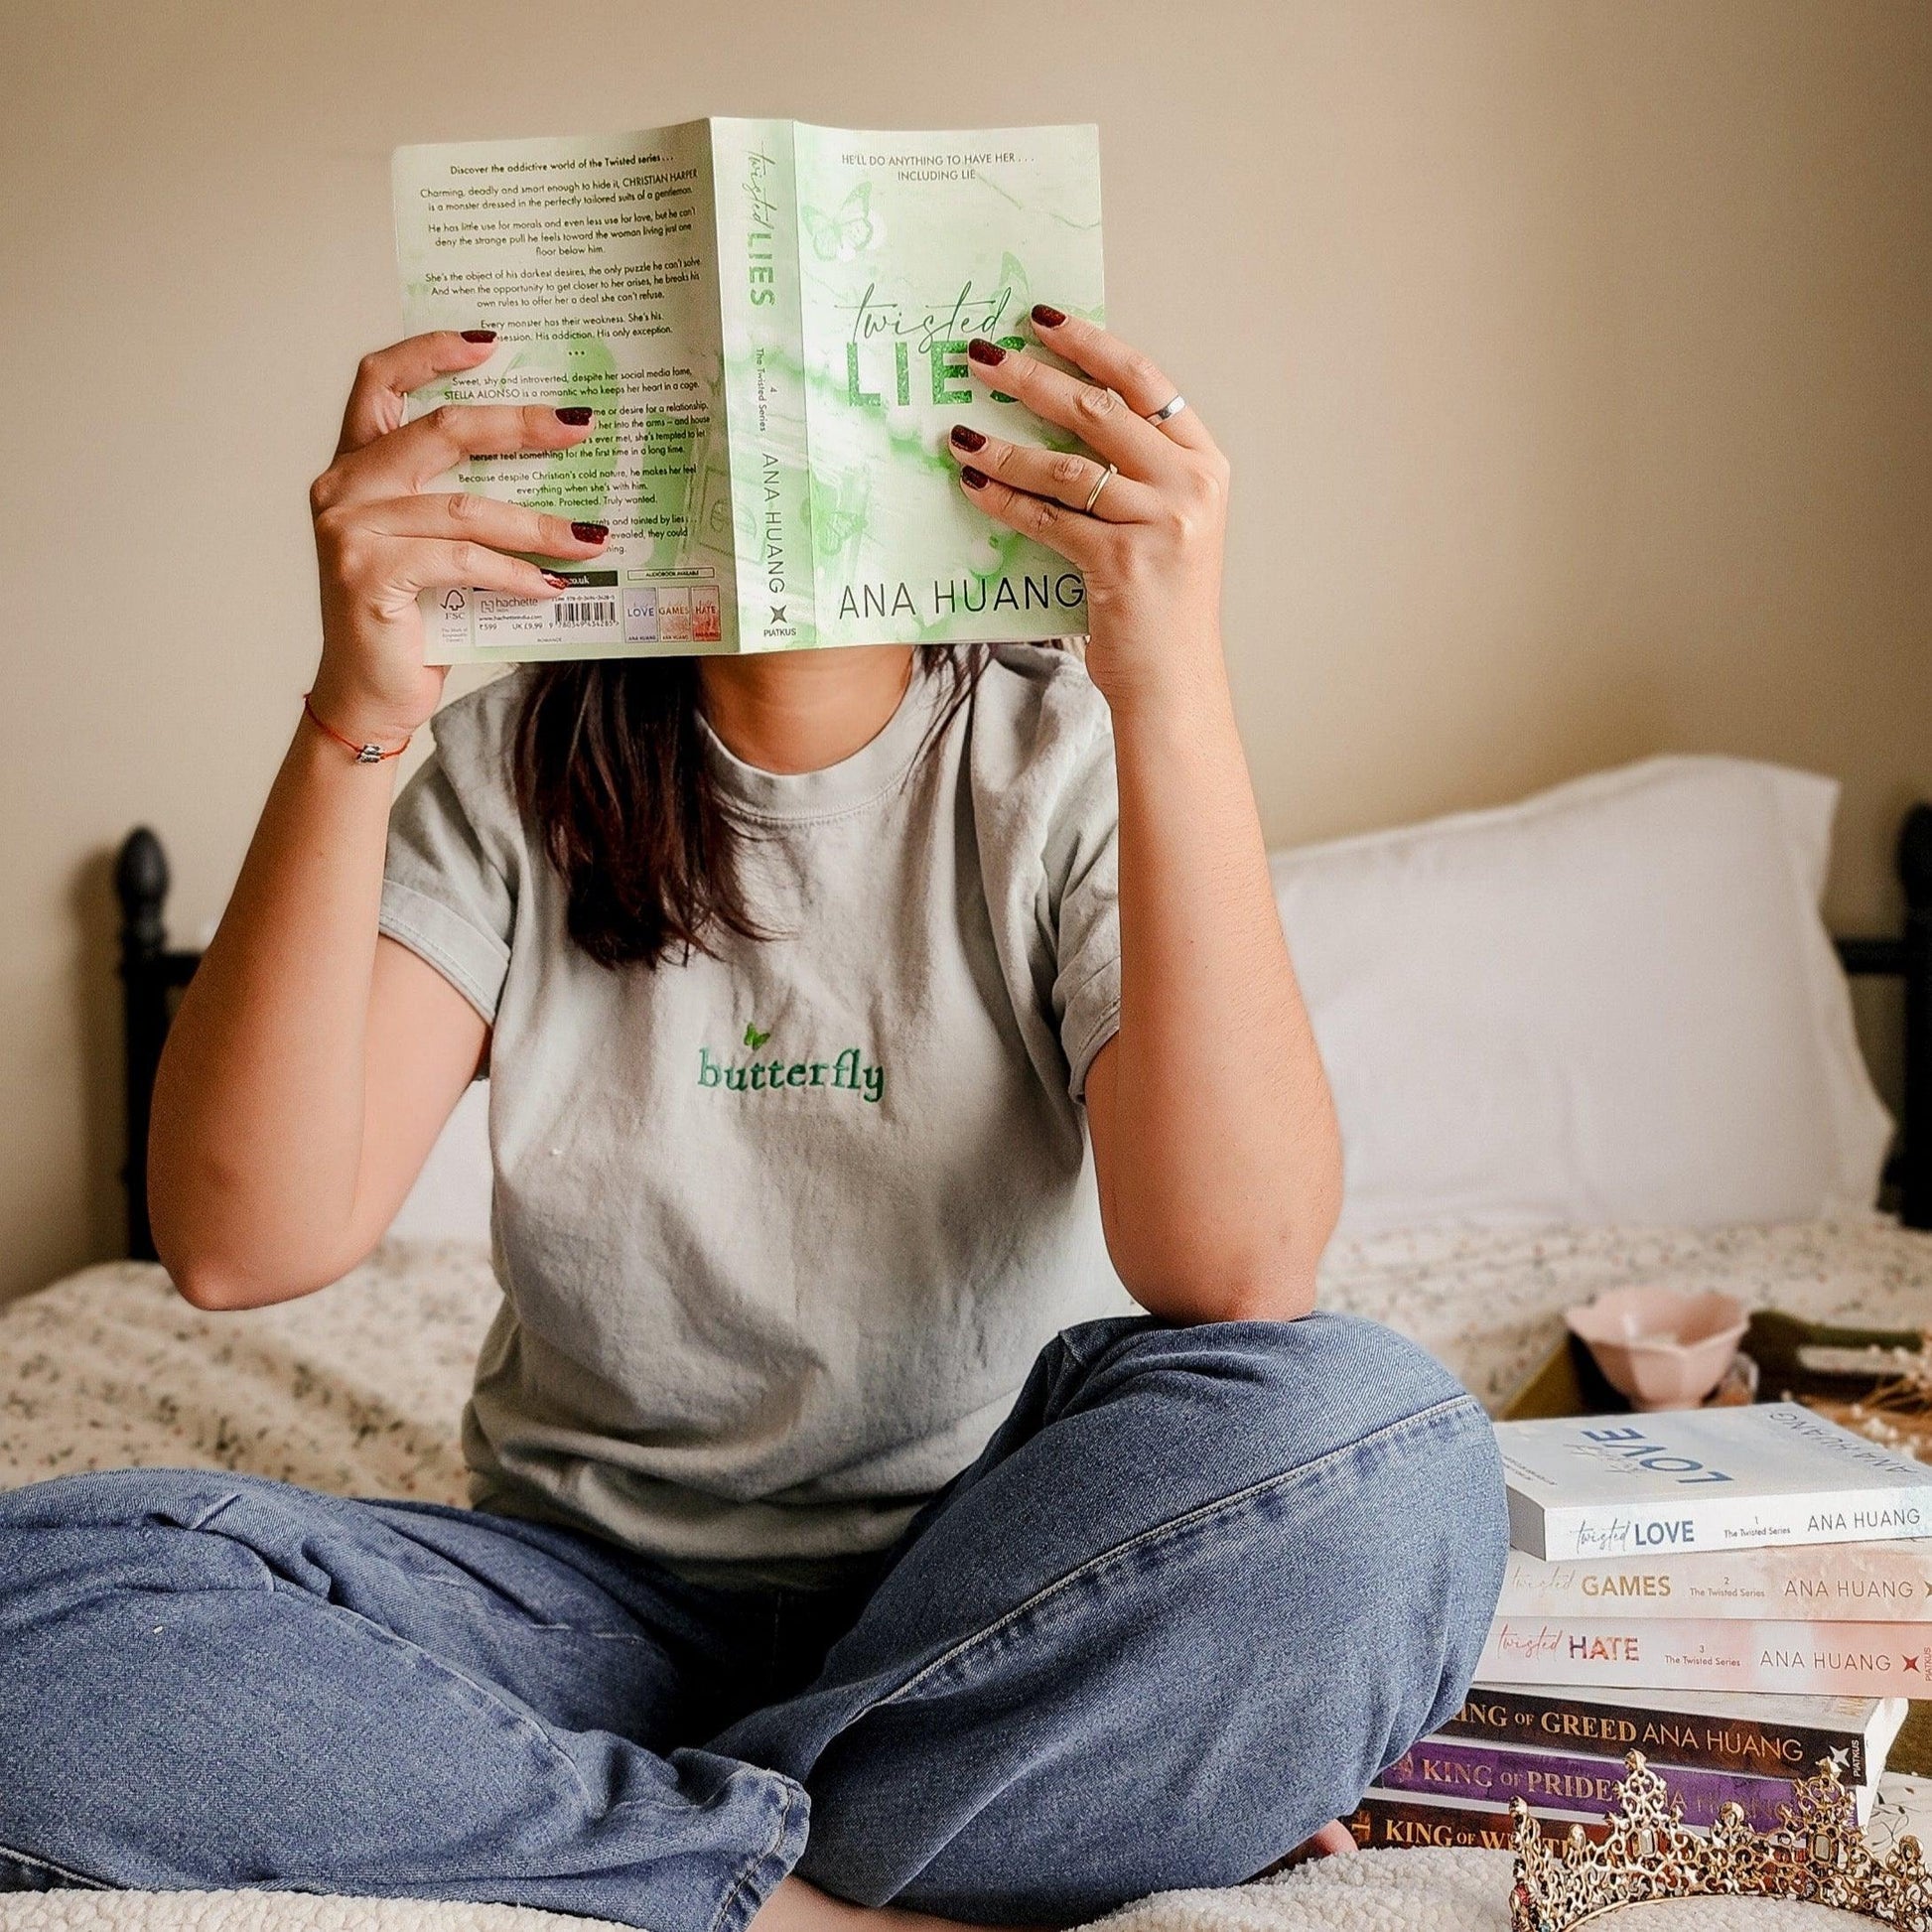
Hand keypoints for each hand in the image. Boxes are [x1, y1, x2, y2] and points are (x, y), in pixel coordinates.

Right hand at [305, 330, 608, 745]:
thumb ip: (463, 504)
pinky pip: (460, 561)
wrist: (370, 698)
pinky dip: (513, 573)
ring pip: (464, 507)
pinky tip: (551, 586)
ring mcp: (348, 529)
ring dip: (538, 523)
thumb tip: (554, 468)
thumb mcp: (437, 549)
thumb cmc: (412, 621)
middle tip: (580, 426)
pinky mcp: (366, 573)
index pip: (380, 381)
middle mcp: (342, 487)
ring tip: (591, 537)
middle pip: (439, 430)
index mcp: (355, 467)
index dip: (431, 351)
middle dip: (518, 425)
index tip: (493, 343)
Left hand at [953, 310, 1229, 710]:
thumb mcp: (1165, 522)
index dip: (1090, 343)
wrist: (1174, 680)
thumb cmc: (1160, 602)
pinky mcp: (1121, 563)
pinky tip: (972, 484)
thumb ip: (1132, 469)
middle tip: (979, 356)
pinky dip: (1004, 499)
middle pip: (1100, 410)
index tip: (1041, 318)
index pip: (1144, 381)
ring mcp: (1159, 524)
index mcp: (1203, 463)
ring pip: (1066, 466)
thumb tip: (1060, 412)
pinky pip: (1047, 518)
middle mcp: (1189, 485)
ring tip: (958, 431)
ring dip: (1003, 445)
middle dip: (1032, 376)